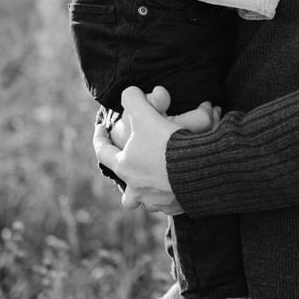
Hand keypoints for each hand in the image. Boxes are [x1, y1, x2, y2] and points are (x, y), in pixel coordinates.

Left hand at [93, 86, 219, 213]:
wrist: (199, 167)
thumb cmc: (167, 143)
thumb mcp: (146, 114)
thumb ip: (132, 99)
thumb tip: (129, 93)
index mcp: (125, 166)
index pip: (103, 152)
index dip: (99, 137)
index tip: (100, 128)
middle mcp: (137, 189)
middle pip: (126, 190)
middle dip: (128, 181)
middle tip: (134, 170)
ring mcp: (156, 201)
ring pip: (146, 200)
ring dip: (149, 191)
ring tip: (158, 181)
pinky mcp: (176, 205)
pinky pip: (169, 202)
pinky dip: (172, 194)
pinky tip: (181, 184)